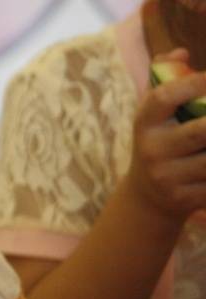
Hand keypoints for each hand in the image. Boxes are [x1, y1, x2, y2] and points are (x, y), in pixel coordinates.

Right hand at [128, 48, 205, 219]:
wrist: (147, 197)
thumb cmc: (160, 141)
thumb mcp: (154, 113)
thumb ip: (165, 78)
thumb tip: (182, 53)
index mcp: (144, 124)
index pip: (164, 98)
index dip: (193, 84)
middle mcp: (152, 151)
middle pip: (200, 131)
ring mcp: (168, 177)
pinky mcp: (184, 198)